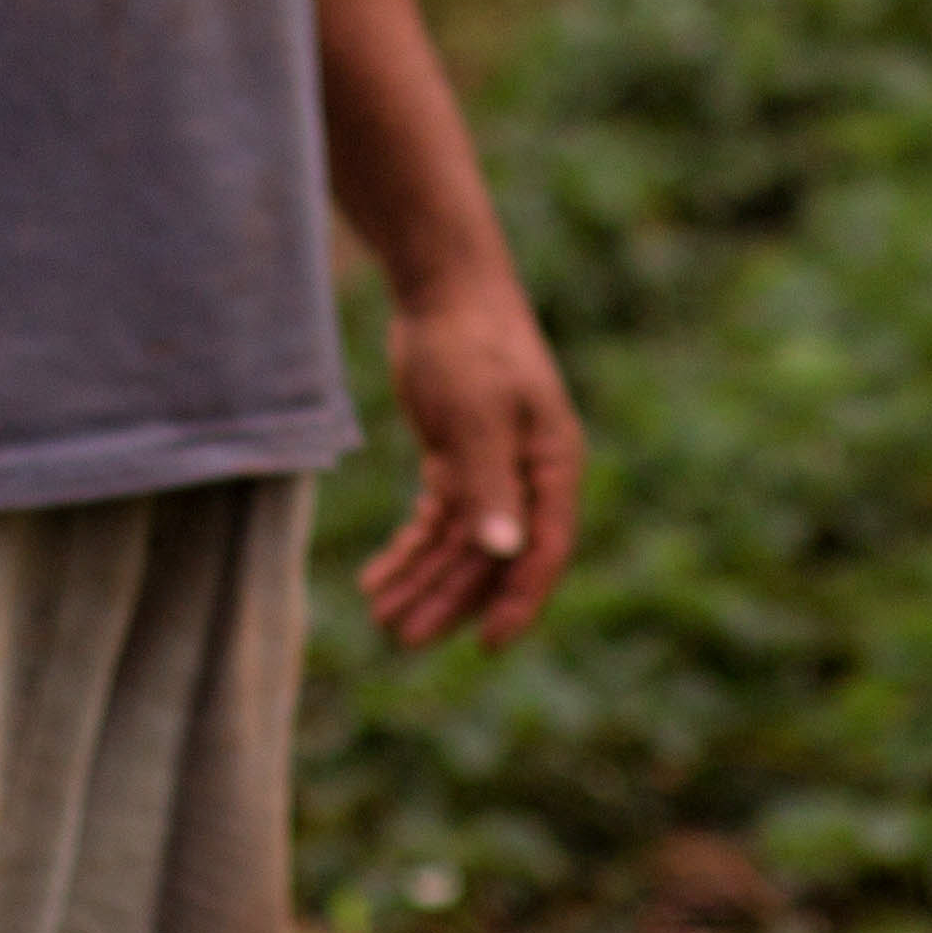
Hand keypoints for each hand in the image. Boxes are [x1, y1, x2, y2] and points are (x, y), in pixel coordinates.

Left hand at [364, 260, 582, 648]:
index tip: (485, 646)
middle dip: (449, 598)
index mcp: (553, 464)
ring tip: (379, 614)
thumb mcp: (477, 415)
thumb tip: (503, 553)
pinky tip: (378, 575)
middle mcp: (530, 473)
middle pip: (493, 554)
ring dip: (423, 579)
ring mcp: (495, 467)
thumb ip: (489, 484)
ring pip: (461, 543)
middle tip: (400, 636)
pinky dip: (411, 549)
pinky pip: (439, 520)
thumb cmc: (469, 343)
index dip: (518, 600)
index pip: (545, 549)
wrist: (443, 286)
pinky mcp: (460, 458)